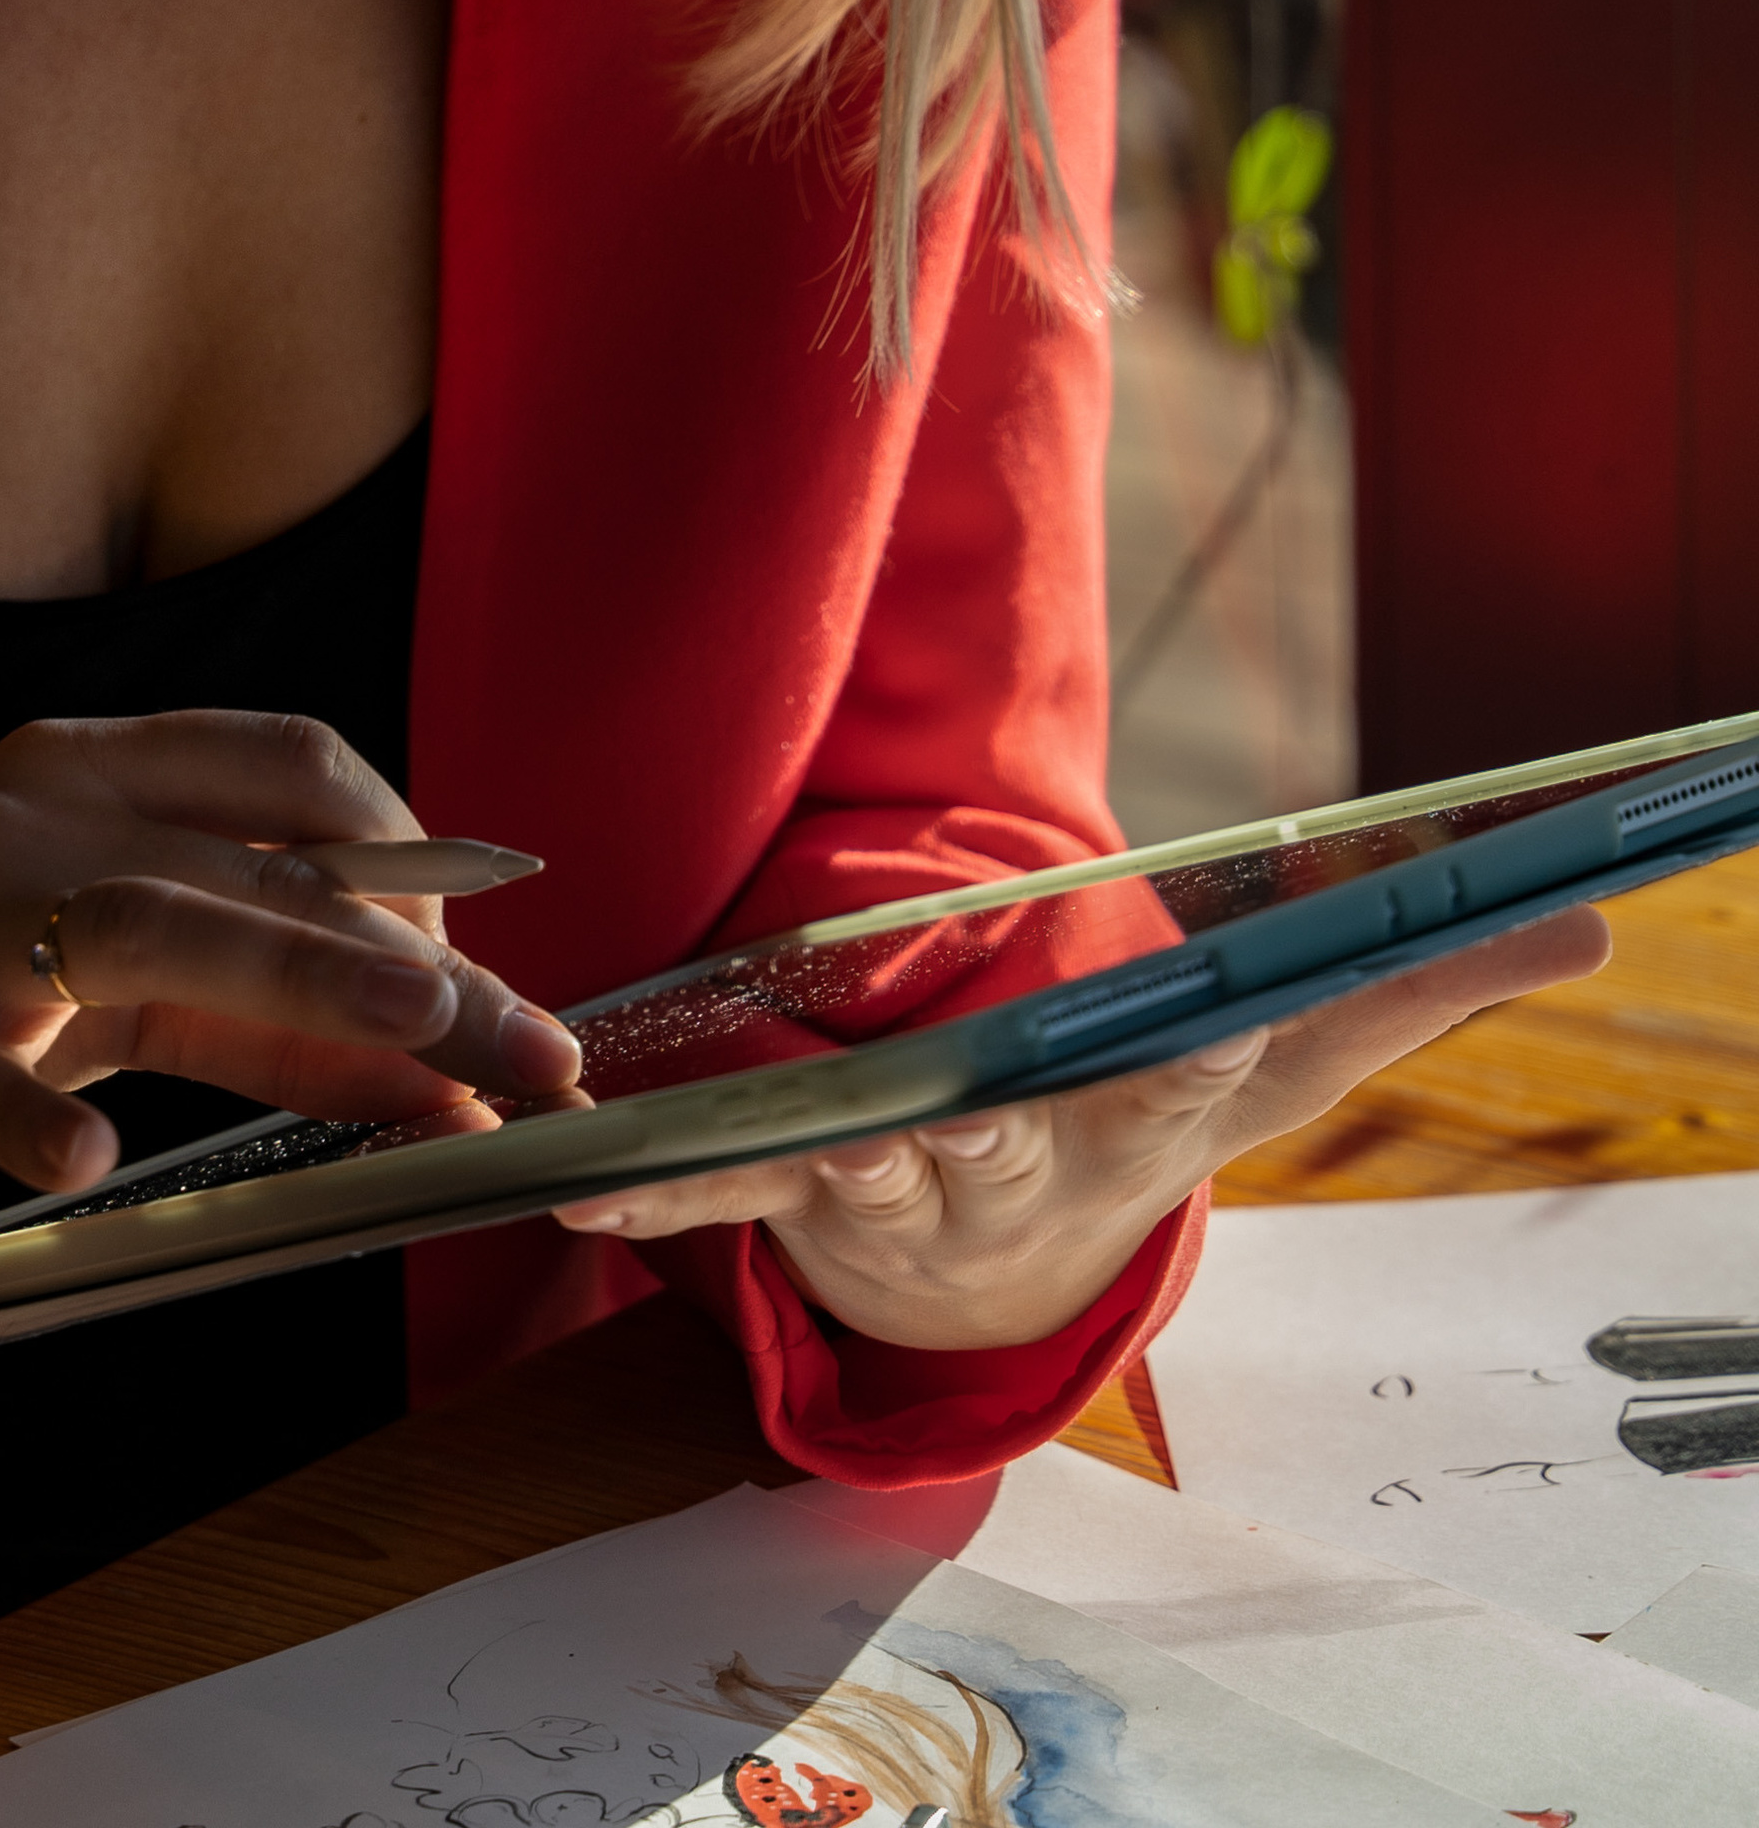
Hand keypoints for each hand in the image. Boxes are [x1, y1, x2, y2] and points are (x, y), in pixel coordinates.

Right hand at [0, 708, 578, 1366]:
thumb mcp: (110, 982)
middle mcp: (37, 814)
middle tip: (531, 1049)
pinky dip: (37, 1123)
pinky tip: (90, 1166)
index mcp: (94, 767)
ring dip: (298, 972)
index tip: (492, 961)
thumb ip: (263, 1009)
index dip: (412, 851)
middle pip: (260, 861)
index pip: (290, 766)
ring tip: (420, 1036)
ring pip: (149, 919)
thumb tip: (455, 1069)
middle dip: (417, 958)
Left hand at [550, 904, 1610, 1351]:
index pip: (1180, 1080)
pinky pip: (734, 1195)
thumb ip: (1410, 973)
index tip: (1208, 1031)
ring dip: (800, 1171)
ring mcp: (913, 1193)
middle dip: (978, 1134)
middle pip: (1008, 1142)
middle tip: (951, 1118)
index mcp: (1144, 1111)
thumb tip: (1582, 915)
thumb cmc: (1154, 1111)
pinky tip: (594, 1190)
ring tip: (748, 1154)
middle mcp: (1029, 1167)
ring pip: (857, 1177)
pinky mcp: (806, 1196)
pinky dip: (665, 1195)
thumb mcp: (1282, 1049)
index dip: (1193, 1054)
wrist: (1019, 1261)